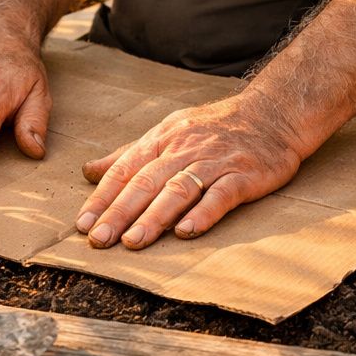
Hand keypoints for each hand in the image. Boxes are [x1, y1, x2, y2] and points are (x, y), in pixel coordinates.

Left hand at [76, 96, 306, 249]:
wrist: (272, 113)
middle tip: (100, 239)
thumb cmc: (214, 127)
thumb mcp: (168, 131)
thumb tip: (89, 171)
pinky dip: (203, 213)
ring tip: (133, 241)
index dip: (103, 197)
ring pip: (179, 190)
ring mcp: (215, 162)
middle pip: (147, 182)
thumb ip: (129, 154)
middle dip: (120, 212)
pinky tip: (186, 233)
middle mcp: (185, 149)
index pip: (126, 169)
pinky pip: (221, 195)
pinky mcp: (244, 175)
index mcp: (163, 139)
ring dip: (154, 217)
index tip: (83, 223)